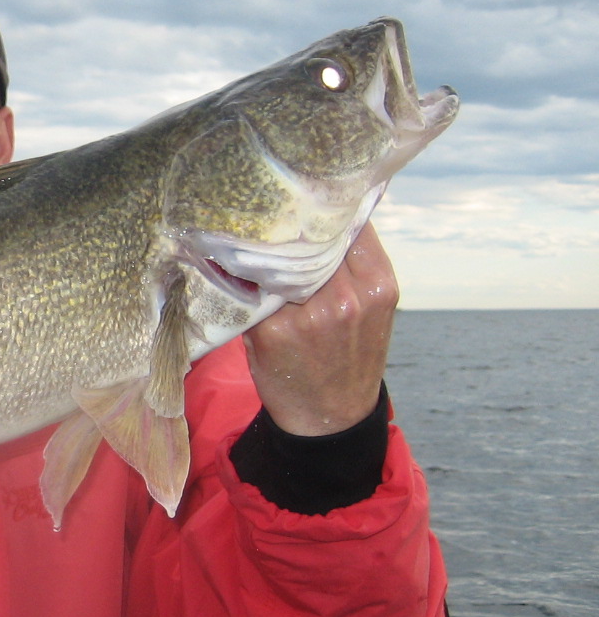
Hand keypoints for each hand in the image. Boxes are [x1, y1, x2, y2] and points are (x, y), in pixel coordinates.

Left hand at [243, 224, 397, 435]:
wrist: (330, 416)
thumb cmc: (349, 354)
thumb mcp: (371, 306)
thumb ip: (354, 263)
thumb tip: (324, 211)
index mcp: (377, 283)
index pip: (349, 224)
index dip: (325, 210)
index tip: (305, 200)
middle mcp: (347, 297)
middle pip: (313, 238)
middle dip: (293, 227)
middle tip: (269, 211)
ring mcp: (309, 315)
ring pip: (281, 260)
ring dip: (267, 250)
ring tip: (250, 239)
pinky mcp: (273, 330)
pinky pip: (255, 289)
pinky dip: (247, 278)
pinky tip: (238, 271)